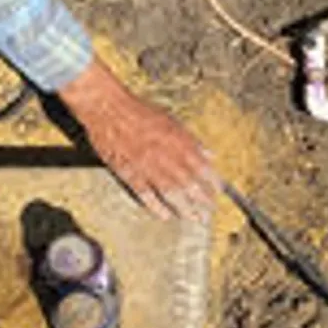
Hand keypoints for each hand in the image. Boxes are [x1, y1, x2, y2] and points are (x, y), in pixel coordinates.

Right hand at [59, 56, 217, 220]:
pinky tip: (166, 215)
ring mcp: (148, 167)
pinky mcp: (129, 173)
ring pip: (171, 193)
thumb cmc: (140, 112)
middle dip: (202, 200)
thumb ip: (193, 141)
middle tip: (209, 211)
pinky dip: (156, 207)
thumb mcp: (173, 121)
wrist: (109, 109)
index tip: (218, 191)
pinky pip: (146, 195)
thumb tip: (210, 155)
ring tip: (193, 218)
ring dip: (184, 208)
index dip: (213, 182)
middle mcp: (167, 157)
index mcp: (179, 143)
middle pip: (190, 185)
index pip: (203, 168)